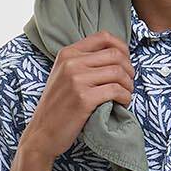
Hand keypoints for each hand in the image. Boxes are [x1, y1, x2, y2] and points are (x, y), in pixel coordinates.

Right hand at [20, 31, 135, 164]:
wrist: (41, 133)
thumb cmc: (57, 107)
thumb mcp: (63, 76)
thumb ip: (82, 63)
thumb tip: (114, 57)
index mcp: (68, 53)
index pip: (103, 37)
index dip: (122, 48)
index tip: (125, 63)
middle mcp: (71, 63)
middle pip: (115, 55)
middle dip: (129, 69)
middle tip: (128, 83)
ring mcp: (77, 80)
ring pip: (118, 73)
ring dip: (128, 85)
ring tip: (126, 95)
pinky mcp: (84, 99)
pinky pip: (116, 91)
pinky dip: (125, 97)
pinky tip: (122, 104)